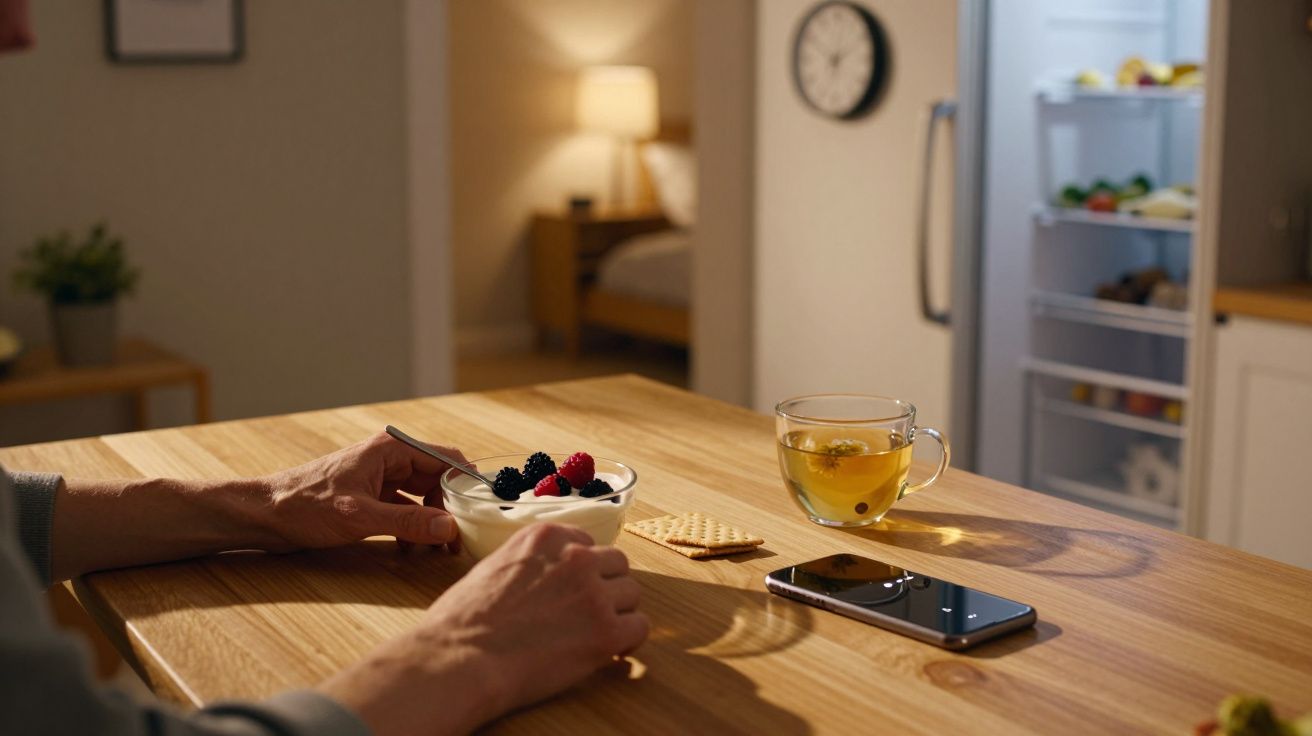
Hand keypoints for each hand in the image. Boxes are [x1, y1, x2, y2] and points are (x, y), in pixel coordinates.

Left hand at [261, 431, 467, 550]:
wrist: (265, 515)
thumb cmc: (305, 506)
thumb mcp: (361, 518)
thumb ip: (408, 523)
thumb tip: (450, 529)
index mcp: (390, 449)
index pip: (446, 459)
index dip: (467, 483)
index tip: (482, 509)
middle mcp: (389, 458)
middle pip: (438, 479)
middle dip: (450, 509)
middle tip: (459, 539)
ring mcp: (380, 476)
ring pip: (422, 496)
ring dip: (431, 522)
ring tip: (437, 549)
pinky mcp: (371, 495)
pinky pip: (404, 508)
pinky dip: (412, 527)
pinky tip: (410, 548)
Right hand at [319, 523, 648, 735]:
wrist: (460, 658)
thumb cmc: (463, 620)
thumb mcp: (494, 565)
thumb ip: (532, 562)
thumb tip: (546, 574)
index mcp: (548, 536)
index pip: (589, 543)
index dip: (584, 570)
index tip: (574, 589)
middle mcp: (576, 557)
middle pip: (617, 564)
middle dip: (606, 587)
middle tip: (587, 612)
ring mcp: (594, 593)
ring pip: (631, 594)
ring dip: (616, 613)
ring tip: (591, 633)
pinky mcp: (606, 632)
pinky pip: (639, 628)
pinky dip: (628, 641)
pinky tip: (608, 650)